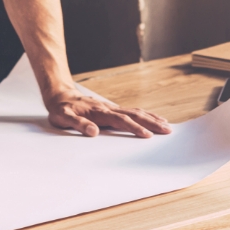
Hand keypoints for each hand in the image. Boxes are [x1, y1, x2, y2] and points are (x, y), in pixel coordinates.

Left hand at [45, 90, 171, 137]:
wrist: (61, 94)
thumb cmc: (62, 108)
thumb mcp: (64, 117)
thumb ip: (78, 124)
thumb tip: (93, 132)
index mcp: (99, 113)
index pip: (121, 120)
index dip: (134, 128)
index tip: (148, 135)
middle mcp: (108, 108)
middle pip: (134, 114)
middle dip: (151, 122)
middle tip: (168, 130)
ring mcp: (111, 108)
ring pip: (135, 111)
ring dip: (151, 118)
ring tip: (166, 124)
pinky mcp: (112, 109)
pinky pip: (131, 111)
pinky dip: (144, 114)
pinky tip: (151, 118)